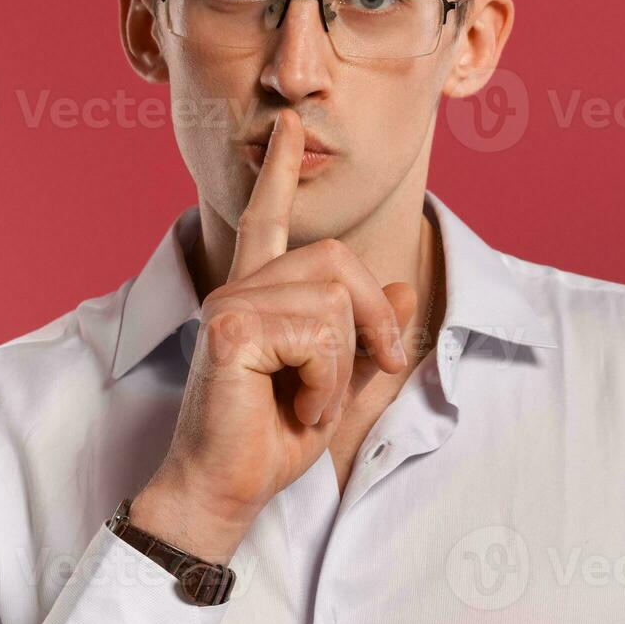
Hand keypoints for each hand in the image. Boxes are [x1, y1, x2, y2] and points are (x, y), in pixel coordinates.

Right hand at [132, 109, 415, 562]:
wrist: (225, 493)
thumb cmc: (270, 445)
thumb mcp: (340, 389)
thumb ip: (369, 339)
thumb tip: (400, 286)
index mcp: (254, 296)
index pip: (267, 220)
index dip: (281, 175)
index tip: (289, 130)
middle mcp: (236, 289)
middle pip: (335, 261)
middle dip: (372, 319)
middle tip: (373, 368)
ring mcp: (227, 303)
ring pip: (332, 301)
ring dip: (341, 365)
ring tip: (308, 403)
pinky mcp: (229, 327)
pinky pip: (316, 335)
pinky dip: (325, 383)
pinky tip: (295, 408)